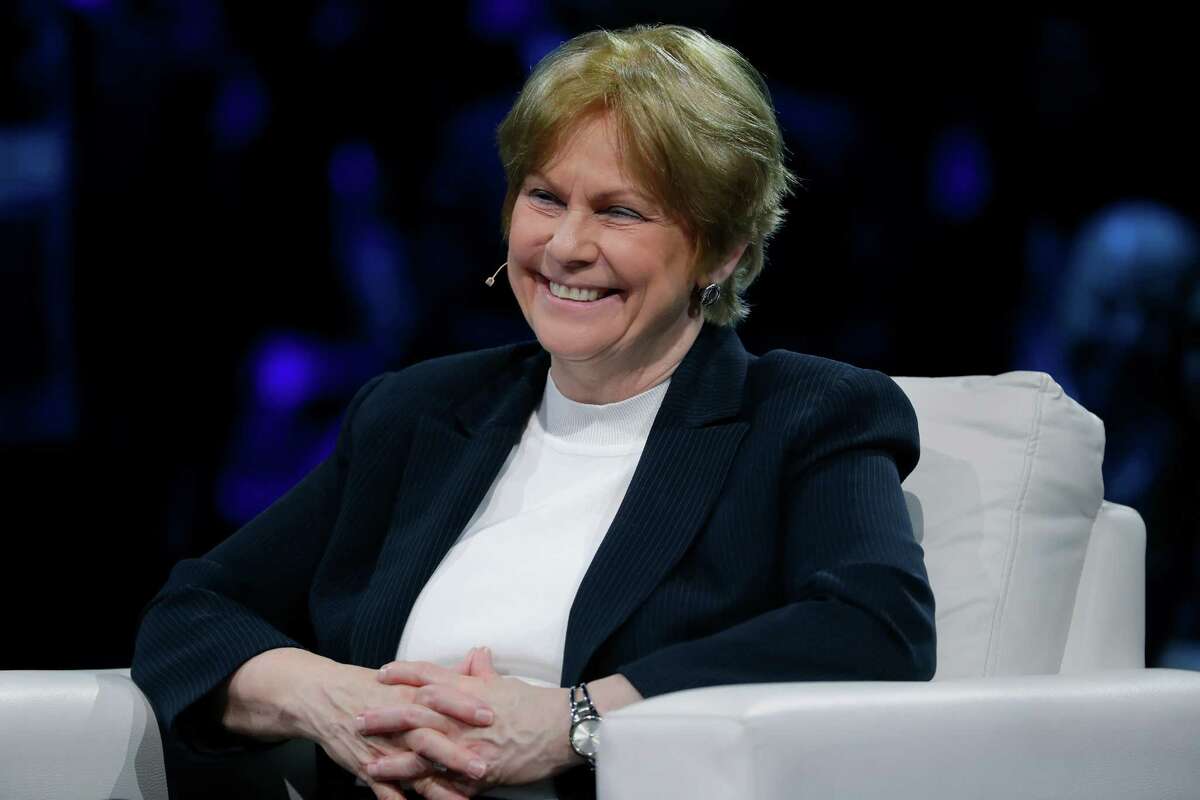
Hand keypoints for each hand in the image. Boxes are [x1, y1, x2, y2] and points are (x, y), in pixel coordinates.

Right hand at [295, 651, 496, 799]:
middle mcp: (397, 722)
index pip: (441, 698)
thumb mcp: (406, 677)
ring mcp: (382, 747)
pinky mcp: (366, 766)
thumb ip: (444, 675)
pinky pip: (385, 789)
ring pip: (412, 769)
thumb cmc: (369, 687)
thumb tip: (477, 660)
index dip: (465, 706)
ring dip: (437, 786)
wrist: (322, 696)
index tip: (492, 715)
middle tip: (484, 766)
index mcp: (409, 695)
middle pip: (430, 738)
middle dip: (457, 754)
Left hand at [363, 647, 579, 793]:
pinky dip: (425, 791)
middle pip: (417, 713)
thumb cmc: (536, 704)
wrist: (563, 728)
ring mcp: (471, 746)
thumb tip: (475, 655)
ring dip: (396, 760)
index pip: (430, 676)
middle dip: (385, 717)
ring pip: (425, 753)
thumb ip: (483, 673)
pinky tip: (406, 796)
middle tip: (357, 719)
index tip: (381, 673)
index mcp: (471, 690)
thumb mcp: (506, 683)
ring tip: (370, 764)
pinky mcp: (480, 773)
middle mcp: (465, 717)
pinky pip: (447, 784)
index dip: (404, 674)